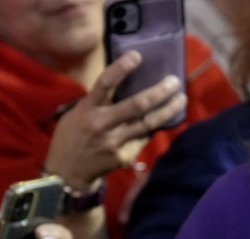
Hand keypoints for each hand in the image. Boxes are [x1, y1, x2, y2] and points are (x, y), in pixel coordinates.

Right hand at [45, 51, 187, 192]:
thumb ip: (100, 101)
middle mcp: (101, 125)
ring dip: (168, 110)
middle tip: (175, 81)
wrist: (68, 171)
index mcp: (88, 108)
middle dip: (159, 92)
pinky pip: (144, 137)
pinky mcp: (123, 156)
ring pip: (148, 124)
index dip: (122, 68)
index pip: (105, 83)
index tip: (138, 56)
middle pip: (136, 105)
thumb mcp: (79, 112)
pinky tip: (166, 118)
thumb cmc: (75, 134)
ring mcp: (114, 142)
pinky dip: (155, 127)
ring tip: (181, 99)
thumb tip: (128, 83)